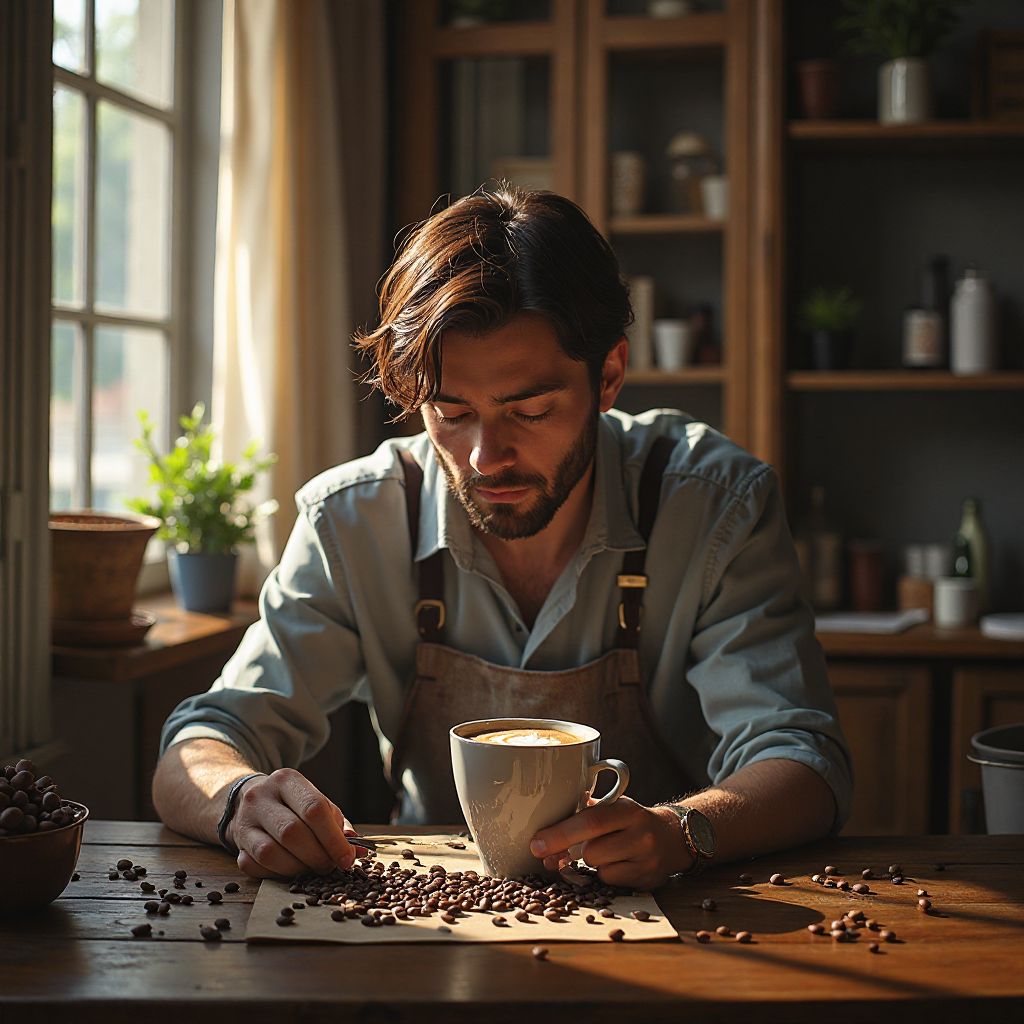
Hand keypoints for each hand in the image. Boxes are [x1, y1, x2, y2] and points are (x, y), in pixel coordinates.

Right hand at [225, 768, 359, 878]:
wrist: (245, 801)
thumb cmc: (292, 805)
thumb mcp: (315, 803)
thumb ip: (337, 824)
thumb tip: (357, 849)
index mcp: (287, 780)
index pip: (314, 808)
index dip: (333, 839)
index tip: (347, 858)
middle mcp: (262, 796)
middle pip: (292, 832)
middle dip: (317, 856)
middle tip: (329, 867)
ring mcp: (245, 819)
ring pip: (271, 852)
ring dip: (297, 868)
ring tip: (311, 869)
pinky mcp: (236, 842)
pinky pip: (254, 865)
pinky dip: (276, 874)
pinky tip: (290, 870)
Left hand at [529, 797, 692, 889]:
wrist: (673, 836)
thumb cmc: (632, 820)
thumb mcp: (614, 805)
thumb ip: (585, 809)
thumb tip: (547, 822)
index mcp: (626, 809)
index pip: (590, 821)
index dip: (560, 834)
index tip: (536, 844)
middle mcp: (639, 834)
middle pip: (591, 851)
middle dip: (569, 853)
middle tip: (550, 856)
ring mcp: (646, 859)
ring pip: (599, 868)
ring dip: (591, 862)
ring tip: (600, 852)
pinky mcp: (647, 879)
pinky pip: (611, 881)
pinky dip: (606, 874)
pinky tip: (615, 863)